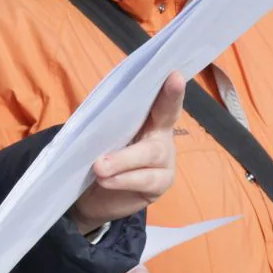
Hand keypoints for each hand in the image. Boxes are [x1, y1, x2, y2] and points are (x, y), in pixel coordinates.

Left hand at [70, 72, 184, 232]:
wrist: (96, 198)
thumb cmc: (101, 158)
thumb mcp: (100, 137)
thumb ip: (105, 123)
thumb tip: (97, 114)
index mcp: (148, 118)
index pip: (159, 98)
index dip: (169, 88)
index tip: (175, 73)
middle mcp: (161, 135)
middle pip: (166, 116)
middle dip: (168, 100)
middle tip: (174, 80)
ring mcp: (165, 161)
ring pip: (150, 153)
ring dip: (123, 159)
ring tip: (100, 166)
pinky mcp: (160, 185)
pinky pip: (145, 180)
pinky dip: (122, 179)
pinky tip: (106, 180)